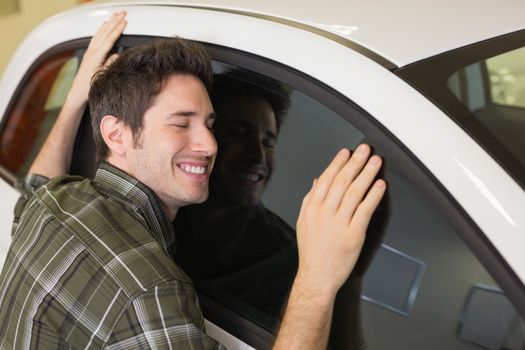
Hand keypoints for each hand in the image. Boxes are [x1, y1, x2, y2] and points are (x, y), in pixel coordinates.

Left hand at [65, 11, 126, 107]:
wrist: (77, 94)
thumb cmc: (89, 88)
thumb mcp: (102, 78)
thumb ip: (109, 65)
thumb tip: (116, 56)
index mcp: (95, 56)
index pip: (109, 39)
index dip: (117, 30)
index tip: (124, 22)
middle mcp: (91, 52)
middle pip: (104, 32)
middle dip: (114, 21)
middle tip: (122, 13)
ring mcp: (89, 51)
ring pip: (100, 33)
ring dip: (108, 23)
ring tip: (116, 16)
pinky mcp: (89, 54)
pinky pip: (96, 37)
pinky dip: (102, 30)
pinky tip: (105, 27)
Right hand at [295, 144, 385, 294]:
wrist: (317, 276)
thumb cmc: (312, 251)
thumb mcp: (304, 222)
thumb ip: (310, 200)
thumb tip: (317, 180)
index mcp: (312, 209)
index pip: (326, 179)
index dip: (337, 163)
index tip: (346, 152)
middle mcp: (324, 213)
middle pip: (341, 181)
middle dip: (354, 162)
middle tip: (364, 149)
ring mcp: (339, 224)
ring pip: (354, 192)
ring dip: (366, 174)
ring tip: (375, 162)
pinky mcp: (353, 235)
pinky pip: (365, 210)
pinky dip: (373, 195)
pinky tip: (380, 185)